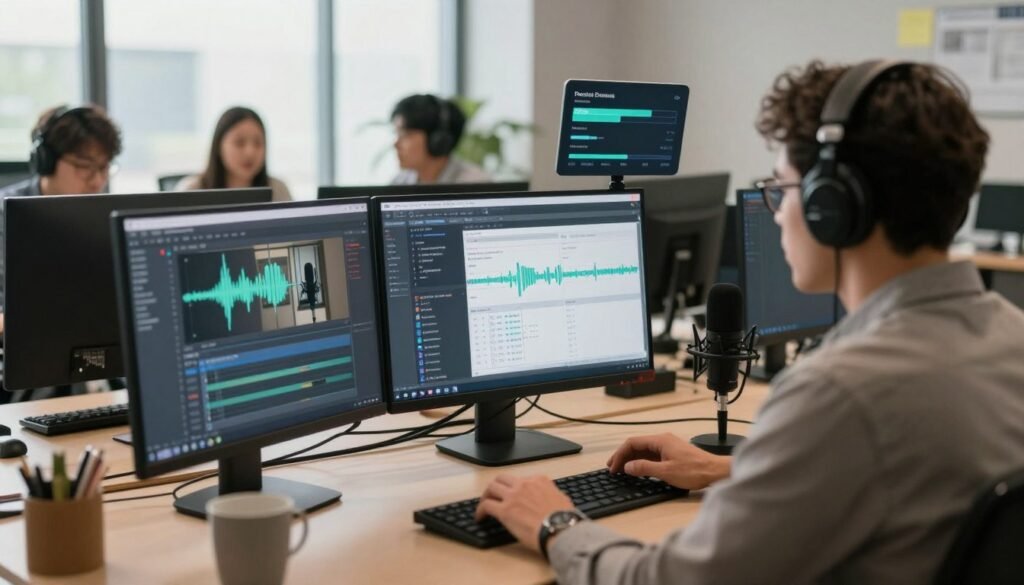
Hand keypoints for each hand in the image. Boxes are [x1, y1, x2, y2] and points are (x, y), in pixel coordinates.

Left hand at [475, 474, 573, 552]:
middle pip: (502, 479)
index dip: (514, 488)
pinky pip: (486, 505)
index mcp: (539, 480)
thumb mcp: (562, 499)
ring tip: (484, 505)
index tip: (512, 495)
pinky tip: (480, 518)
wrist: (560, 529)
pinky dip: (480, 510)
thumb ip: (553, 495)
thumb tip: (553, 499)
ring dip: (486, 496)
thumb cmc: (564, 519)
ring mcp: (513, 496)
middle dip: (496, 486)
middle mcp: (524, 484)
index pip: (521, 479)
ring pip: (491, 487)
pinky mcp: (504, 510)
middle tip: (493, 496)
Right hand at [606, 433, 730, 489]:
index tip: (613, 467)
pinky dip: (642, 461)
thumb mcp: (665, 472)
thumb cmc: (694, 470)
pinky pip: (652, 455)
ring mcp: (669, 446)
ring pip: (644, 450)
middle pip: (637, 445)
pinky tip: (639, 470)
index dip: (620, 455)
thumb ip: (644, 468)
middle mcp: (663, 440)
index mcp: (660, 440)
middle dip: (623, 456)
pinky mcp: (673, 454)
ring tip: (622, 470)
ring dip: (632, 459)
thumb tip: (627, 466)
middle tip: (613, 468)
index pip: (632, 443)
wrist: (715, 472)